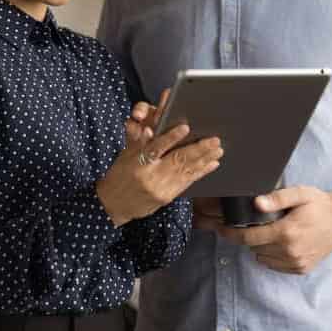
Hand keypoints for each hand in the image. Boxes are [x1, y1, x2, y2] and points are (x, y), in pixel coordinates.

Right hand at [96, 98, 222, 226]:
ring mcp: (161, 190)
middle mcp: (151, 177)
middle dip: (199, 150)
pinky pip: (187, 182)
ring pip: (186, 171)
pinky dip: (200, 172)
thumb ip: (140, 139)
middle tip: (214, 140)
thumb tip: (150, 126)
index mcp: (137, 163)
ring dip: (204, 160)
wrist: (113, 204)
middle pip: (178, 161)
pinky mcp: (167, 198)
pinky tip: (211, 165)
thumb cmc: (119, 174)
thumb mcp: (126, 154)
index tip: (185, 128)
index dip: (171, 137)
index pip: (155, 148)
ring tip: (217, 150)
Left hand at [216, 186, 331, 274]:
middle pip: (254, 247)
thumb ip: (276, 198)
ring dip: (262, 246)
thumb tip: (255, 203)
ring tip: (274, 231)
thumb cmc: (319, 204)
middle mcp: (290, 251)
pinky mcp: (301, 269)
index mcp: (286, 232)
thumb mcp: (299, 194)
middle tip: (260, 223)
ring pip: (263, 258)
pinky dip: (273, 255)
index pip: (248, 238)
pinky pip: (275, 265)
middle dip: (251, 236)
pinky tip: (283, 241)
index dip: (231, 233)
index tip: (219, 228)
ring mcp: (296, 262)